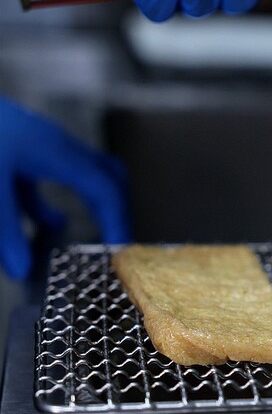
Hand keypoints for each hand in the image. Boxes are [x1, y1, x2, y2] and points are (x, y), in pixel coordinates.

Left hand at [0, 98, 129, 279]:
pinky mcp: (20, 147)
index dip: (117, 220)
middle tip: (118, 241)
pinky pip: (51, 176)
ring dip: (90, 205)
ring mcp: (39, 144)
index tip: (118, 251)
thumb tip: (21, 270)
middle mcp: (55, 145)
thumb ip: (5, 230)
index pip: (104, 188)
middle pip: (108, 175)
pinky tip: (45, 224)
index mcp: (55, 152)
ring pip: (84, 174)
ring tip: (91, 235)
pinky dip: (52, 204)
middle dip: (117, 209)